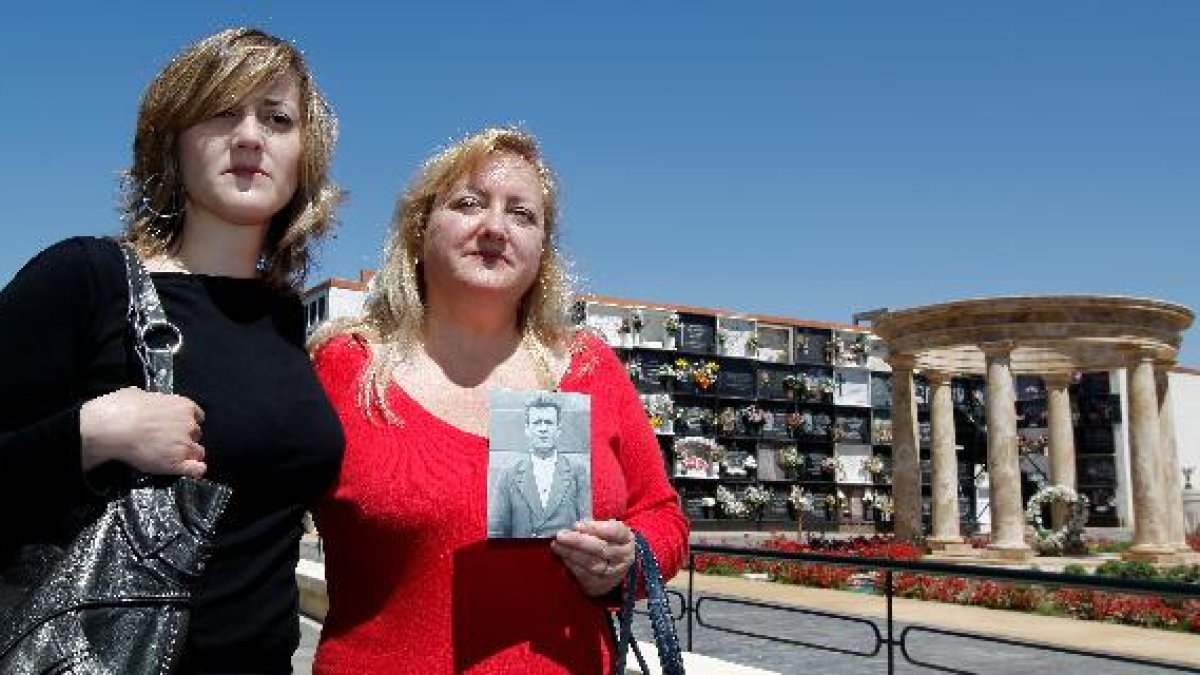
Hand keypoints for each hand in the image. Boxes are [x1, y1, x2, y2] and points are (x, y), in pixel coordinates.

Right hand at [80, 387, 206, 477]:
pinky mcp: (177, 463)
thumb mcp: (138, 393)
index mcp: (183, 406)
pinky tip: (193, 471)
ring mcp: (185, 444)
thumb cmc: (122, 409)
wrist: (114, 428)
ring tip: (174, 458)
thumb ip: (150, 399)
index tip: (179, 427)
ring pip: (198, 452)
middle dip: (186, 438)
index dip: (187, 422)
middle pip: (196, 434)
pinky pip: (196, 469)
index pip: (197, 416)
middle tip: (169, 442)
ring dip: (189, 454)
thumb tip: (144, 399)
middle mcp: (189, 424)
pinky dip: (196, 470)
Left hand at [551, 519, 634, 596]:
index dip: (595, 528)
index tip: (576, 525)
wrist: (615, 566)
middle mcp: (624, 557)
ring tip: (556, 545)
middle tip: (560, 535)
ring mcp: (614, 574)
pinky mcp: (602, 586)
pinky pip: (586, 577)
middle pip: (602, 549)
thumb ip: (594, 527)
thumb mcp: (607, 530)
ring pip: (593, 564)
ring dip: (572, 554)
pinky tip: (563, 557)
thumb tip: (574, 526)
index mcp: (626, 539)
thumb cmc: (608, 542)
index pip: (615, 531)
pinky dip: (572, 566)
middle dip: (579, 541)